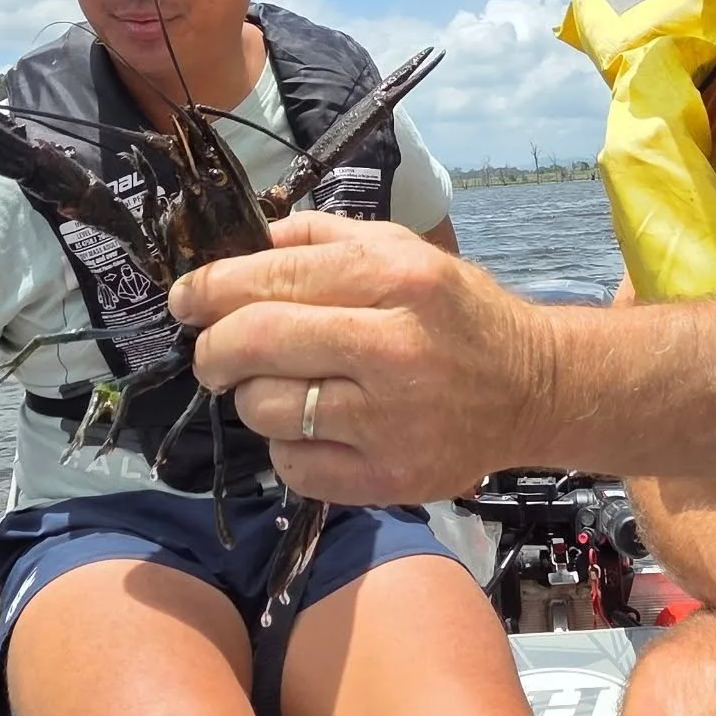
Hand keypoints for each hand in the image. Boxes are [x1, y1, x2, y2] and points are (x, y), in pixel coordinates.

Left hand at [170, 213, 553, 503]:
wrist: (531, 387)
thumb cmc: (456, 311)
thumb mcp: (401, 248)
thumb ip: (319, 238)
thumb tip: (240, 247)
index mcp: (395, 278)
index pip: (271, 279)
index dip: (209, 289)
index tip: (184, 298)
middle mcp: (392, 348)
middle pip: (254, 344)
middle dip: (212, 347)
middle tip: (211, 350)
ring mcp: (389, 421)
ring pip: (264, 409)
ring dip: (252, 395)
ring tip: (280, 385)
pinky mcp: (387, 478)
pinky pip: (292, 466)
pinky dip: (286, 446)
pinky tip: (314, 425)